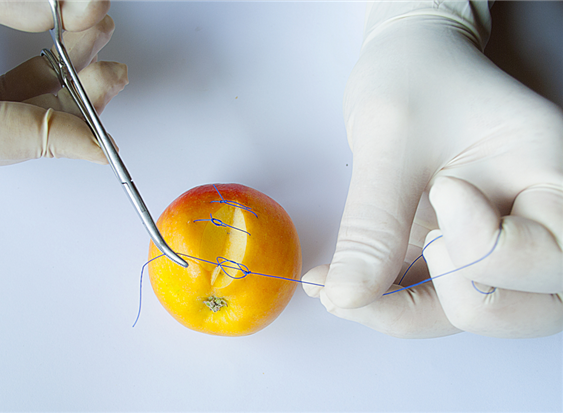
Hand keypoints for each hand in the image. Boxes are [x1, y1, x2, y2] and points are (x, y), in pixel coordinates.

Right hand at [0, 0, 127, 165]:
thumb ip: (0, 0)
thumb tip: (70, 15)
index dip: (50, 137)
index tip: (101, 143)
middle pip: (3, 126)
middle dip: (66, 98)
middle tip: (112, 71)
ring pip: (2, 107)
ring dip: (56, 76)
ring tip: (96, 37)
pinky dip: (31, 69)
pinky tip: (65, 45)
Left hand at [302, 1, 562, 337]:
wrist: (406, 66)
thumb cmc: (412, 80)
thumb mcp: (389, 140)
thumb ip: (373, 223)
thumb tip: (347, 298)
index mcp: (552, 178)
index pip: (547, 258)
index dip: (484, 245)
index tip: (444, 189)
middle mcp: (538, 222)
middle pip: (522, 310)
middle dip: (448, 292)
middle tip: (410, 236)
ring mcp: (499, 245)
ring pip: (475, 317)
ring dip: (403, 311)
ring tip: (339, 278)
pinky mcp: (458, 255)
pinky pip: (434, 305)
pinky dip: (384, 303)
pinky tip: (334, 283)